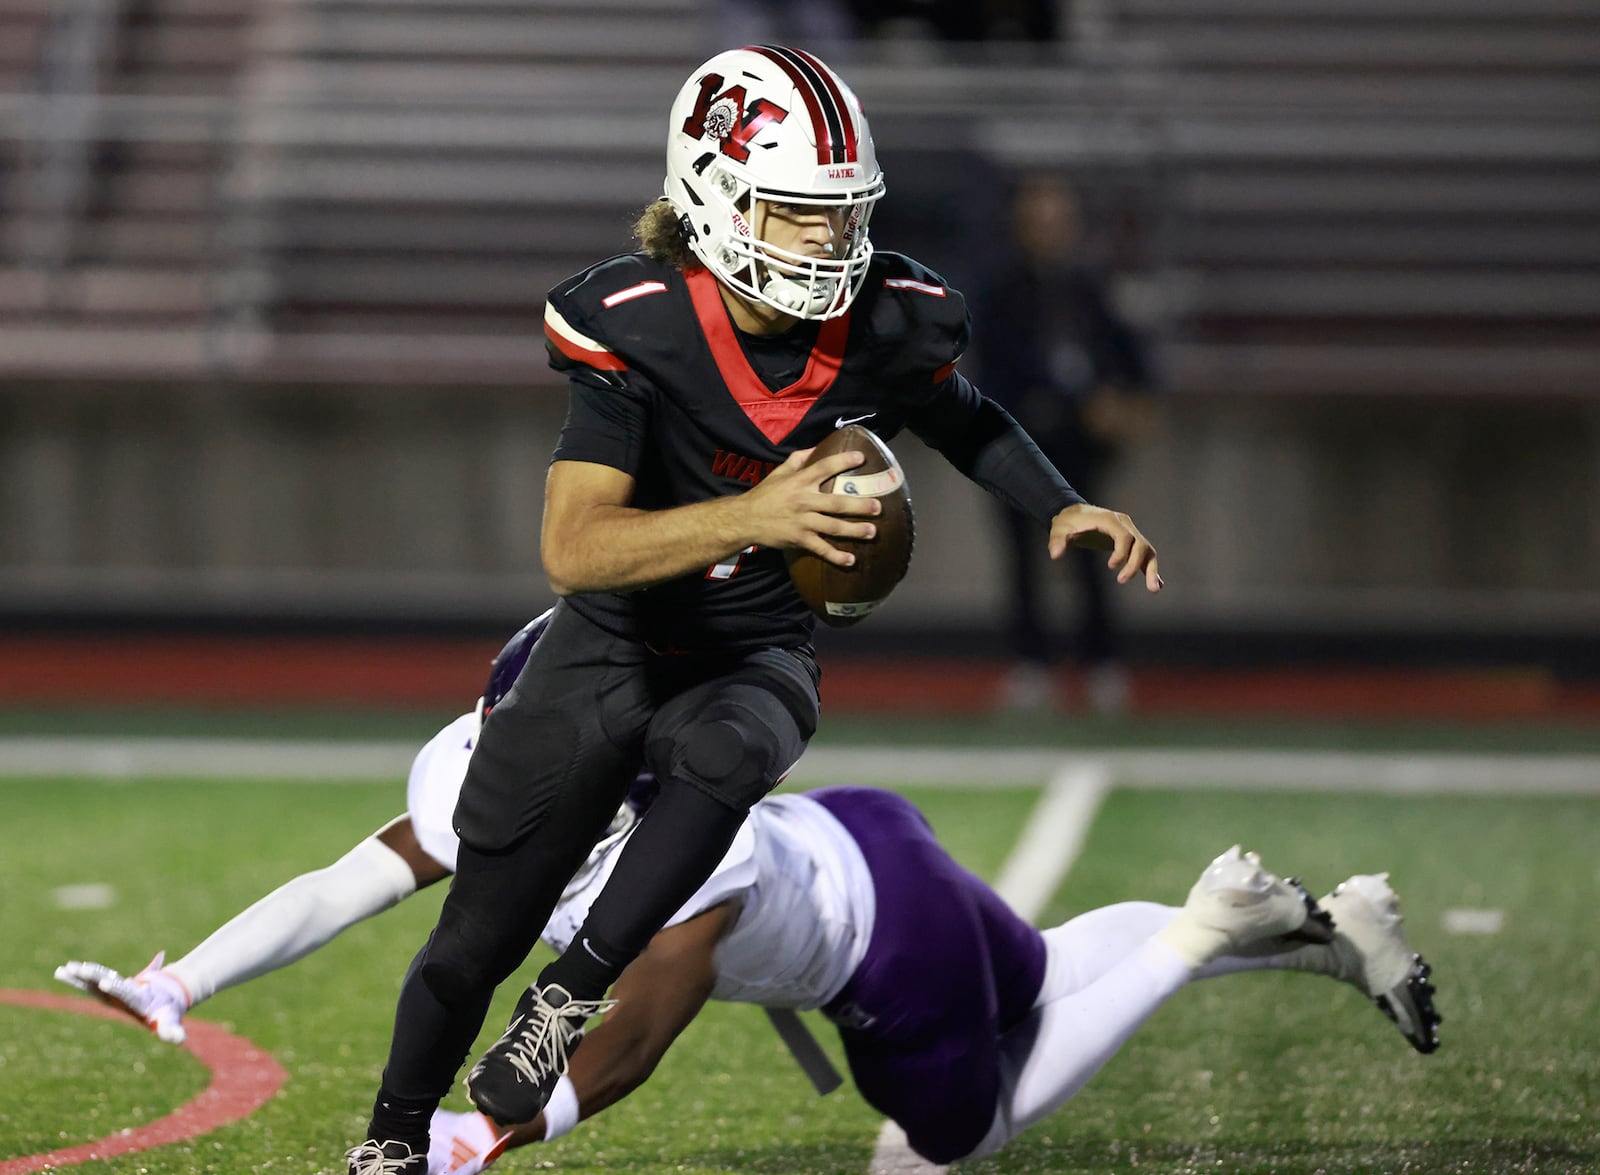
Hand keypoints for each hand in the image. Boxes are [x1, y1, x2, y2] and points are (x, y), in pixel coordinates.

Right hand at [742, 447, 880, 567]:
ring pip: (833, 527)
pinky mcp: (799, 539)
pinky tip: (851, 560)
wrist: (745, 519)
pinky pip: (820, 549)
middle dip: (859, 505)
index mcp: (800, 481)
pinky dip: (835, 556)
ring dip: (854, 530)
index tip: (862, 458)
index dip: (843, 461)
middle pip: (836, 502)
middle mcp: (803, 501)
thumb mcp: (779, 472)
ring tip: (872, 531)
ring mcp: (802, 522)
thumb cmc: (765, 494)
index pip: (824, 467)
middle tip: (878, 507)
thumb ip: (799, 458)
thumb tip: (817, 447)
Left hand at [1049, 502, 1161, 590]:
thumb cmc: (1068, 522)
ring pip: (1146, 549)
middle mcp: (1124, 524)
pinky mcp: (1129, 541)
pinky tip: (1157, 583)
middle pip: (1140, 543)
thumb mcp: (1059, 529)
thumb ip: (1057, 540)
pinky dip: (1150, 568)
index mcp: (1110, 520)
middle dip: (1135, 563)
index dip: (1122, 552)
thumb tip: (1055, 554)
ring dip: (1151, 569)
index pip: (1125, 535)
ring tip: (1153, 589)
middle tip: (1120, 580)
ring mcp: (1129, 531)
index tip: (1111, 567)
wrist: (1075, 514)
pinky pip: (1144, 554)